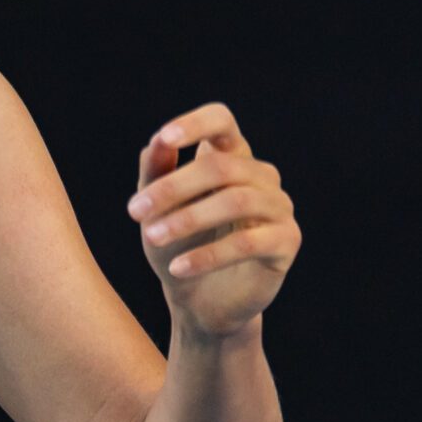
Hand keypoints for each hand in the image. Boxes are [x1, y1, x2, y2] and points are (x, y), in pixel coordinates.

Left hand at [127, 103, 299, 338]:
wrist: (198, 300)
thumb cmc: (178, 244)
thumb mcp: (156, 209)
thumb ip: (156, 174)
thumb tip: (157, 142)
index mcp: (229, 157)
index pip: (222, 122)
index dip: (196, 124)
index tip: (166, 138)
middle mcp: (260, 176)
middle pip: (222, 166)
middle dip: (173, 187)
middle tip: (135, 211)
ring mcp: (278, 207)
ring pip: (237, 200)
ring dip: (188, 219)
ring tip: (152, 237)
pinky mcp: (287, 241)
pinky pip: (249, 242)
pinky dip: (208, 255)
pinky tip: (178, 268)